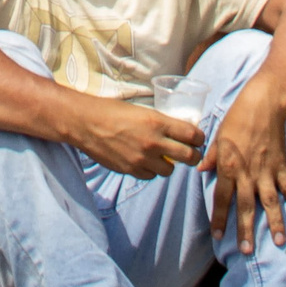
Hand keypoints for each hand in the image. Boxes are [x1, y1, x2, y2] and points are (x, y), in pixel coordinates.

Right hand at [71, 93, 202, 177]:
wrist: (86, 123)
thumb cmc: (112, 111)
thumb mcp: (142, 110)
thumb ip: (161, 123)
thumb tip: (179, 132)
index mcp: (158, 122)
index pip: (192, 134)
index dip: (200, 138)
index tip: (198, 139)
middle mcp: (153, 142)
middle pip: (188, 156)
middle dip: (193, 155)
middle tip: (190, 153)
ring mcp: (142, 159)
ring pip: (170, 171)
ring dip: (169, 165)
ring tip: (162, 157)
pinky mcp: (131, 170)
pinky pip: (151, 176)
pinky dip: (151, 170)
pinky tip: (145, 161)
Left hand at [204, 84, 285, 254]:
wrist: (263, 104)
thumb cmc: (237, 118)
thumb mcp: (217, 136)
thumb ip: (211, 156)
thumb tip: (200, 169)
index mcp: (228, 166)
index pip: (221, 198)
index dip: (219, 218)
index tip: (217, 236)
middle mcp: (247, 173)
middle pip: (246, 206)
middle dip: (245, 229)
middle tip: (246, 251)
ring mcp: (266, 171)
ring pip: (270, 202)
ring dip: (274, 222)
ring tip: (278, 242)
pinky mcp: (281, 165)